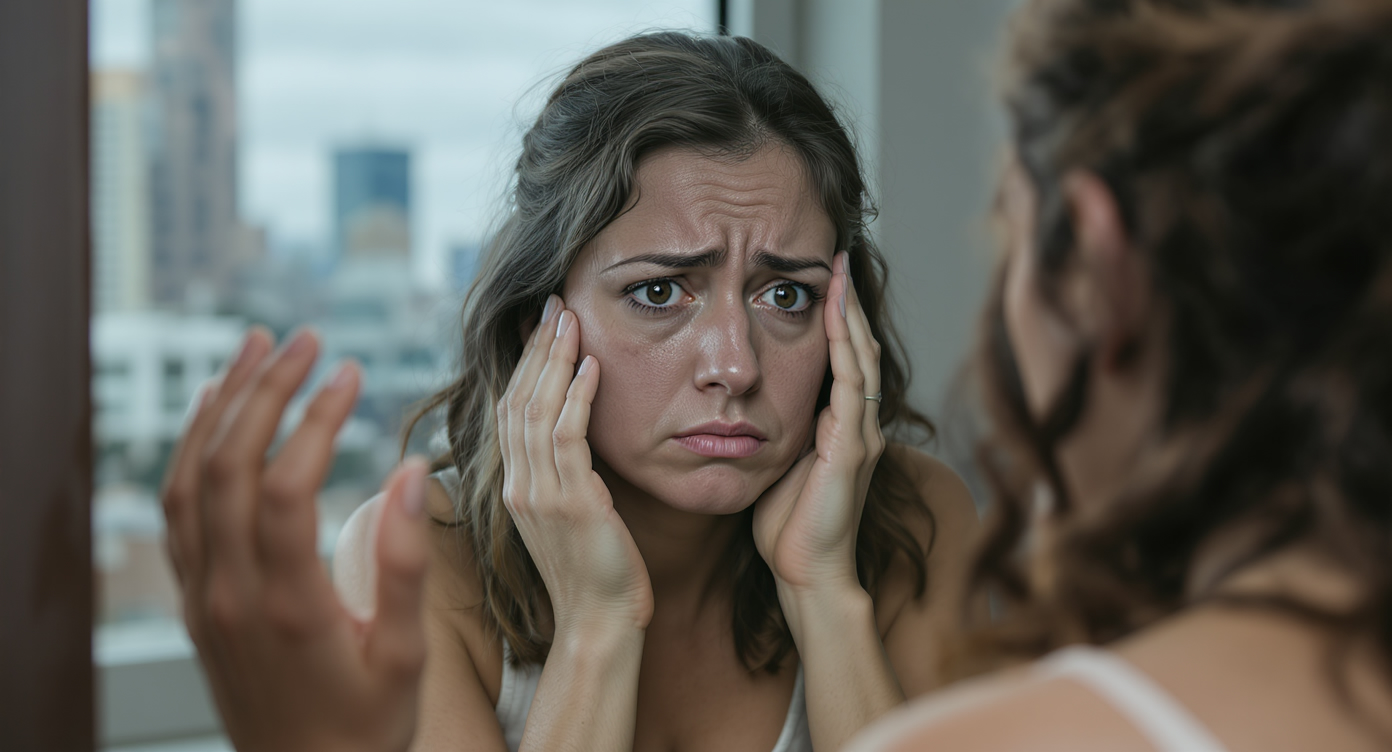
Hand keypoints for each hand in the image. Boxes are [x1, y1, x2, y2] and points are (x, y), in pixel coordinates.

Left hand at [160, 328, 429, 751]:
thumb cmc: (365, 729)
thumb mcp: (404, 658)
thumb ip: (404, 565)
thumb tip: (410, 472)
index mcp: (287, 605)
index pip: (286, 484)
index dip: (316, 419)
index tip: (351, 373)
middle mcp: (230, 593)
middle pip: (227, 465)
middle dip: (264, 390)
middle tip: (304, 338)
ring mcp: (204, 596)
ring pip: (190, 479)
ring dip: (219, 406)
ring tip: (254, 348)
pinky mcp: (196, 602)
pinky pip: (177, 510)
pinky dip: (192, 449)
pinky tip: (215, 413)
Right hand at [498, 296, 653, 637]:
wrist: (601, 624)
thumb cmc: (597, 572)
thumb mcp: (574, 514)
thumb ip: (567, 474)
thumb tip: (577, 433)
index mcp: (515, 488)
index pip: (511, 410)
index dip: (523, 364)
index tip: (540, 324)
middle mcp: (517, 487)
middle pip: (517, 400)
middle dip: (535, 348)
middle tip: (553, 303)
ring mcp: (538, 495)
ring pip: (536, 411)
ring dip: (554, 360)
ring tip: (570, 318)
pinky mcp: (568, 504)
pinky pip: (567, 438)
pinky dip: (577, 397)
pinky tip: (591, 366)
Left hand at [753, 252, 884, 595]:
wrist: (807, 574)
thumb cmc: (788, 527)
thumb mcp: (776, 463)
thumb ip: (772, 430)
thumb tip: (739, 402)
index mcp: (840, 425)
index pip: (842, 357)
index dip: (834, 317)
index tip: (819, 277)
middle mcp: (858, 423)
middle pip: (858, 346)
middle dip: (847, 301)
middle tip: (836, 257)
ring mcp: (860, 434)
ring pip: (861, 358)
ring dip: (850, 313)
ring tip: (838, 272)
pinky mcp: (852, 448)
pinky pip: (852, 386)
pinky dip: (845, 347)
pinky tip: (837, 317)